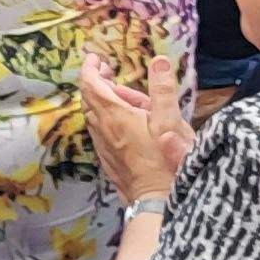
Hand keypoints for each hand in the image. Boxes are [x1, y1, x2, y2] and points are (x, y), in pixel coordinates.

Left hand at [77, 53, 195, 206]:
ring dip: (102, 102)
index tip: (95, 58)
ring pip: (94, 117)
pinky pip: (100, 132)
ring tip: (123, 97)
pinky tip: (124, 122)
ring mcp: (104, 147)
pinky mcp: (109, 160)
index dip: (90, 69)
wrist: (158, 201)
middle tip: (108, 71)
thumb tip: (158, 60)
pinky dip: (106, 119)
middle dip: (96, 82)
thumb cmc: (167, 161)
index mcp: (115, 116)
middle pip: (90, 100)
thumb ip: (162, 90)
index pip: (91, 86)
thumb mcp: (170, 122)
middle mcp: (103, 131)